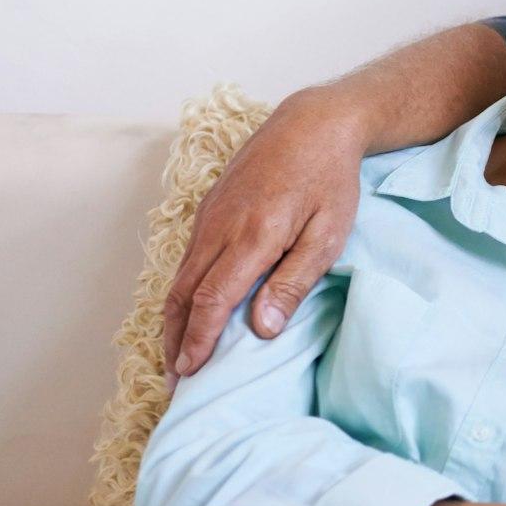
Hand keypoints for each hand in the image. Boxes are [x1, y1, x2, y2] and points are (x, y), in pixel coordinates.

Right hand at [162, 89, 365, 376]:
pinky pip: (188, 259)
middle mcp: (220, 228)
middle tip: (175, 381)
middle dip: (176, 341)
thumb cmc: (330, 181)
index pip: (212, 300)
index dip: (198, 340)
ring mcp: (210, 217)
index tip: (190, 374)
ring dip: (175, 320)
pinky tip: (191, 312)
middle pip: (184, 295)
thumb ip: (293, 282)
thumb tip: (261, 330)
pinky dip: (183, 292)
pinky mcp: (210, 210)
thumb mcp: (328, 234)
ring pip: (180, 278)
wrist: (313, 123)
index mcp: (252, 237)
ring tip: (177, 356)